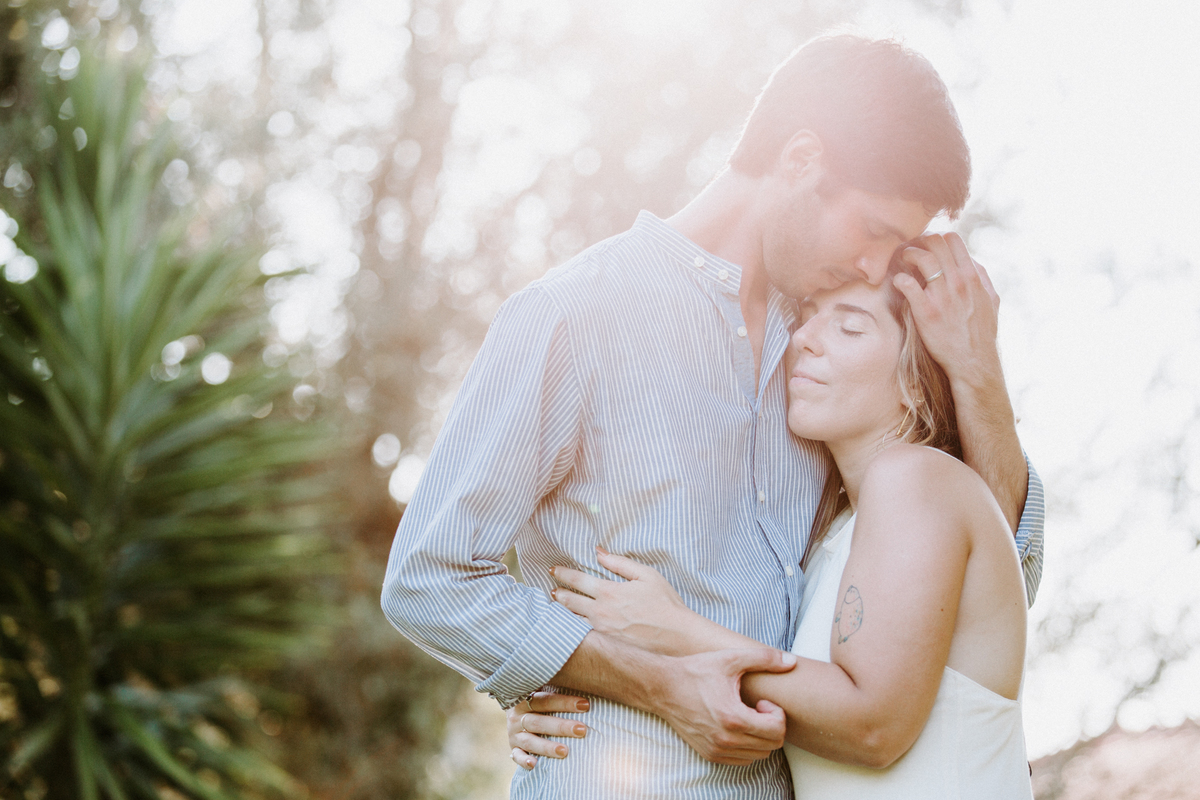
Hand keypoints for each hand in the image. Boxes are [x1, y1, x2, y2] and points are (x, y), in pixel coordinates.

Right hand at [506, 692, 590, 770]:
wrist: (511, 710)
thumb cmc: (538, 699)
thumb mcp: (542, 690)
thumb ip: (557, 686)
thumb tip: (587, 679)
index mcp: (525, 699)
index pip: (545, 700)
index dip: (565, 703)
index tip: (586, 705)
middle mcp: (518, 717)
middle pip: (539, 722)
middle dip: (561, 727)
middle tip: (582, 730)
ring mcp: (514, 734)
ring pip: (530, 741)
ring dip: (547, 747)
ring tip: (565, 751)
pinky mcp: (513, 749)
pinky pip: (517, 756)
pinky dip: (524, 761)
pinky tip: (535, 764)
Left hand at [550, 549, 694, 654]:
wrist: (677, 637)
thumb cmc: (665, 604)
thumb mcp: (646, 575)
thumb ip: (620, 562)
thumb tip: (599, 552)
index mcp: (609, 592)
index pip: (578, 580)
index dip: (563, 574)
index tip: (553, 570)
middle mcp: (601, 612)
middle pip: (570, 601)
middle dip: (558, 594)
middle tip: (551, 589)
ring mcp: (602, 631)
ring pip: (573, 620)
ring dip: (562, 612)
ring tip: (555, 607)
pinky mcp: (607, 645)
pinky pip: (583, 635)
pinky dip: (572, 628)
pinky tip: (570, 626)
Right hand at [651, 648, 794, 764]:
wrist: (663, 687)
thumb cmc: (696, 671)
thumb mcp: (730, 659)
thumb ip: (764, 658)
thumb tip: (791, 661)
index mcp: (733, 718)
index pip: (776, 730)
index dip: (777, 714)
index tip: (762, 701)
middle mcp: (725, 739)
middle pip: (771, 745)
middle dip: (772, 725)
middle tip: (757, 708)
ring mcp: (717, 749)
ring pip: (759, 755)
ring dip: (760, 737)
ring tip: (746, 716)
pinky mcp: (710, 754)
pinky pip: (742, 760)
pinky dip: (748, 746)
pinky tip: (737, 726)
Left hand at [892, 232, 1001, 389]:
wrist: (973, 361)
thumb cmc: (981, 332)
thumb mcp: (991, 300)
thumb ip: (982, 278)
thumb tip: (971, 262)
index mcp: (972, 276)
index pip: (953, 240)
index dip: (937, 238)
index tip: (928, 245)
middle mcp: (958, 282)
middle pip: (935, 243)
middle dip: (920, 241)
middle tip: (911, 249)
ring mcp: (941, 296)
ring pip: (921, 258)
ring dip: (908, 254)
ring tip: (902, 259)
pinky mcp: (926, 311)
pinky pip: (907, 285)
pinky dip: (899, 279)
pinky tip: (898, 282)